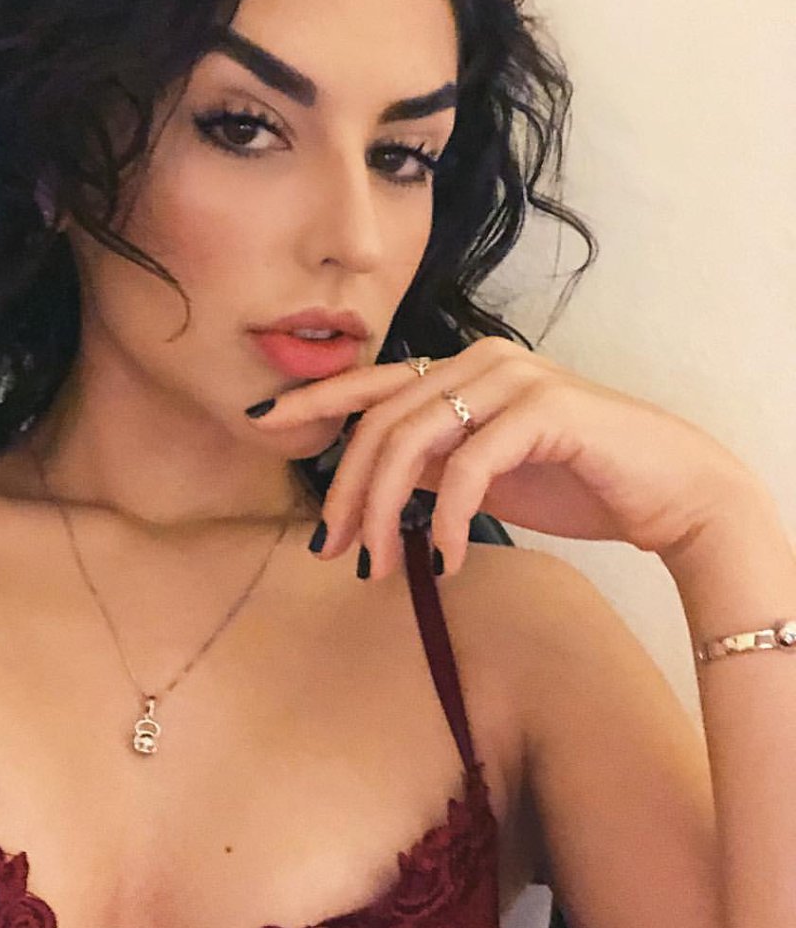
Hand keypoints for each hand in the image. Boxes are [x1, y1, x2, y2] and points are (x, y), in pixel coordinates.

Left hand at [249, 337, 754, 579]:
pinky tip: (445, 560)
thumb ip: (431, 462)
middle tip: (330, 551)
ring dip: (383, 510)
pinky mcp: (545, 410)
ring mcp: (513, 379)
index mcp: (461, 369)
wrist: (667, 490)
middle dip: (345, 490)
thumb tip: (368, 484)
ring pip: (412, 439)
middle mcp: (480, 361)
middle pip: (380, 420)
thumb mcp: (485, 470)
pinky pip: (468, 466)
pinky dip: (445, 519)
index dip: (312, 400)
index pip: (370, 383)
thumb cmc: (575, 479)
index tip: (260, 422)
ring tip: (377, 566)